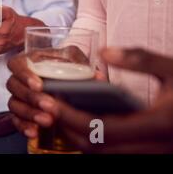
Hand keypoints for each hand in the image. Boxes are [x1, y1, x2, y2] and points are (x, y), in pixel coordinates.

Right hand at [6, 46, 92, 137]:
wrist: (69, 89)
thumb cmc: (69, 71)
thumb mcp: (76, 63)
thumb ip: (83, 67)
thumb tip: (97, 76)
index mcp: (31, 62)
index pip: (17, 64)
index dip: (24, 74)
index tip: (39, 85)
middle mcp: (20, 79)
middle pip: (13, 85)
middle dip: (31, 97)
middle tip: (48, 105)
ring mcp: (19, 96)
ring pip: (14, 104)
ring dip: (29, 113)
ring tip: (47, 121)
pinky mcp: (19, 113)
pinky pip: (15, 120)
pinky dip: (23, 126)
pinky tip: (34, 132)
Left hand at [53, 48, 172, 153]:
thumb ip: (140, 59)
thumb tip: (104, 52)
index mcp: (158, 124)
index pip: (103, 129)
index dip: (71, 118)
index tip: (50, 102)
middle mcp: (155, 146)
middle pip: (97, 147)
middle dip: (67, 127)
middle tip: (48, 106)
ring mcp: (152, 153)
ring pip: (103, 152)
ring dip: (78, 133)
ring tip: (60, 110)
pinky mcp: (149, 151)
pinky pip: (114, 150)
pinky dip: (94, 136)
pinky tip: (82, 116)